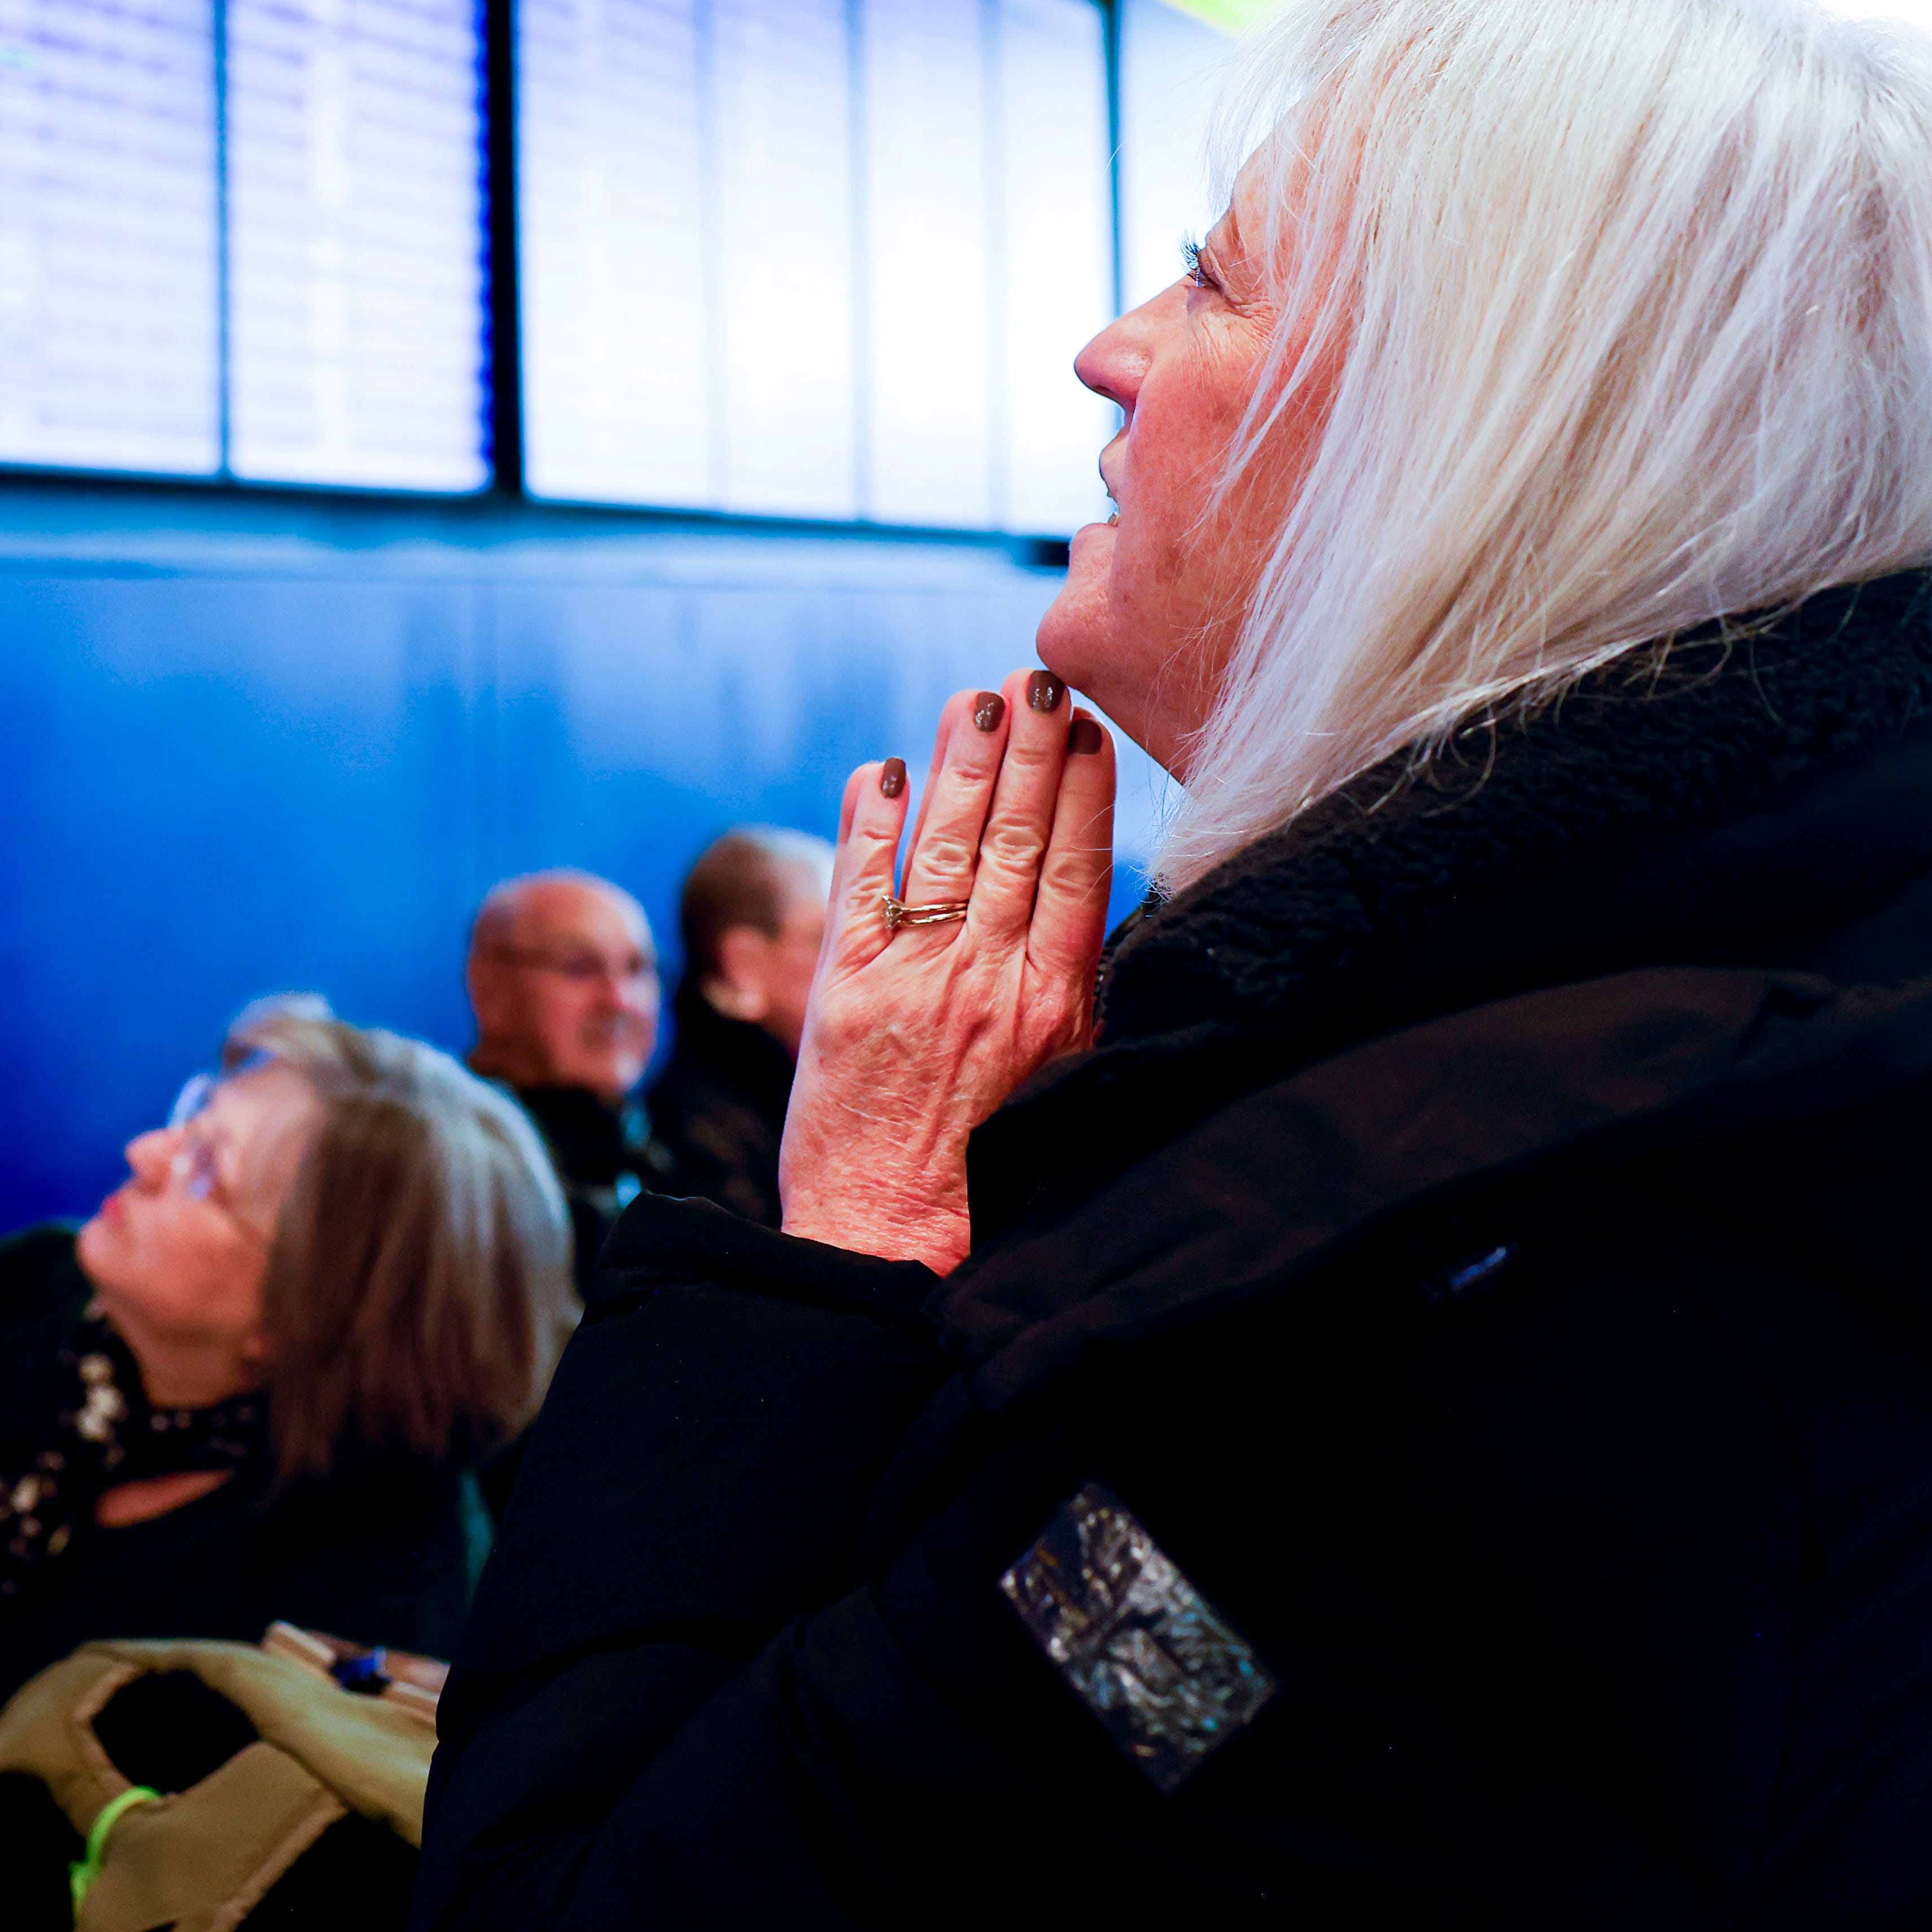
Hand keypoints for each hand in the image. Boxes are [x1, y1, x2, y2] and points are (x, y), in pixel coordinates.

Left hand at [781, 668, 1114, 1272]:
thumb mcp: (1066, 1082)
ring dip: (958, 764)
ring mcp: (913, 984)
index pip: (1076, 869)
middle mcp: (989, 984)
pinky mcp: (841, 998)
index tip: (1090, 728)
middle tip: (1036, 677)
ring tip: (973, 700)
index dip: (1082, 791)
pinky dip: (869, 826)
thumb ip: (1073, 991)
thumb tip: (1087, 905)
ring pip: (943, 848)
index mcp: (1058, 1007)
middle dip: (1027, 748)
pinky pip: (858, 889)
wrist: (897, 1254)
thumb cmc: (995, 1177)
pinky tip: (881, 771)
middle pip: (1014, 839)